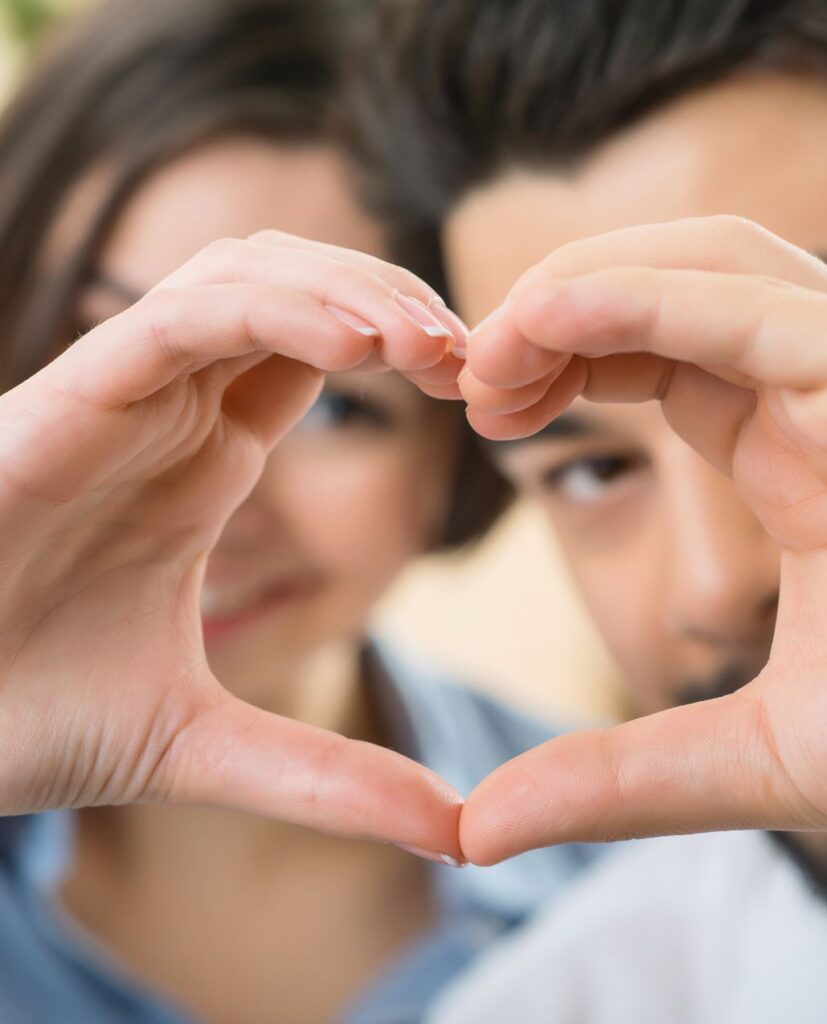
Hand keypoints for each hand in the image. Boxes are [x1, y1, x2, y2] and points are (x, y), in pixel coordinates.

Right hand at [0, 230, 465, 860]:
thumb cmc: (24, 720)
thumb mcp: (205, 745)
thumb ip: (324, 778)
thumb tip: (453, 830)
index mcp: (202, 461)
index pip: (312, 353)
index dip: (397, 347)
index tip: (476, 386)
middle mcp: (166, 414)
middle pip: (295, 292)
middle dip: (389, 299)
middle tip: (474, 352)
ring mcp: (118, 399)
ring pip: (246, 280)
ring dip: (348, 289)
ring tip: (431, 341)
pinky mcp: (63, 402)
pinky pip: (179, 319)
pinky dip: (272, 310)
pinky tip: (358, 345)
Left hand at [458, 215, 826, 862]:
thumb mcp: (752, 760)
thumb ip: (616, 779)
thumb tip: (478, 830)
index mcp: (798, 450)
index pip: (653, 351)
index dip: (556, 357)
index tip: (479, 405)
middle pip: (672, 277)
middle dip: (556, 304)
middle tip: (466, 375)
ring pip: (713, 263)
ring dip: (584, 284)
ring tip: (490, 352)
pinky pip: (763, 308)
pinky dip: (647, 298)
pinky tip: (548, 321)